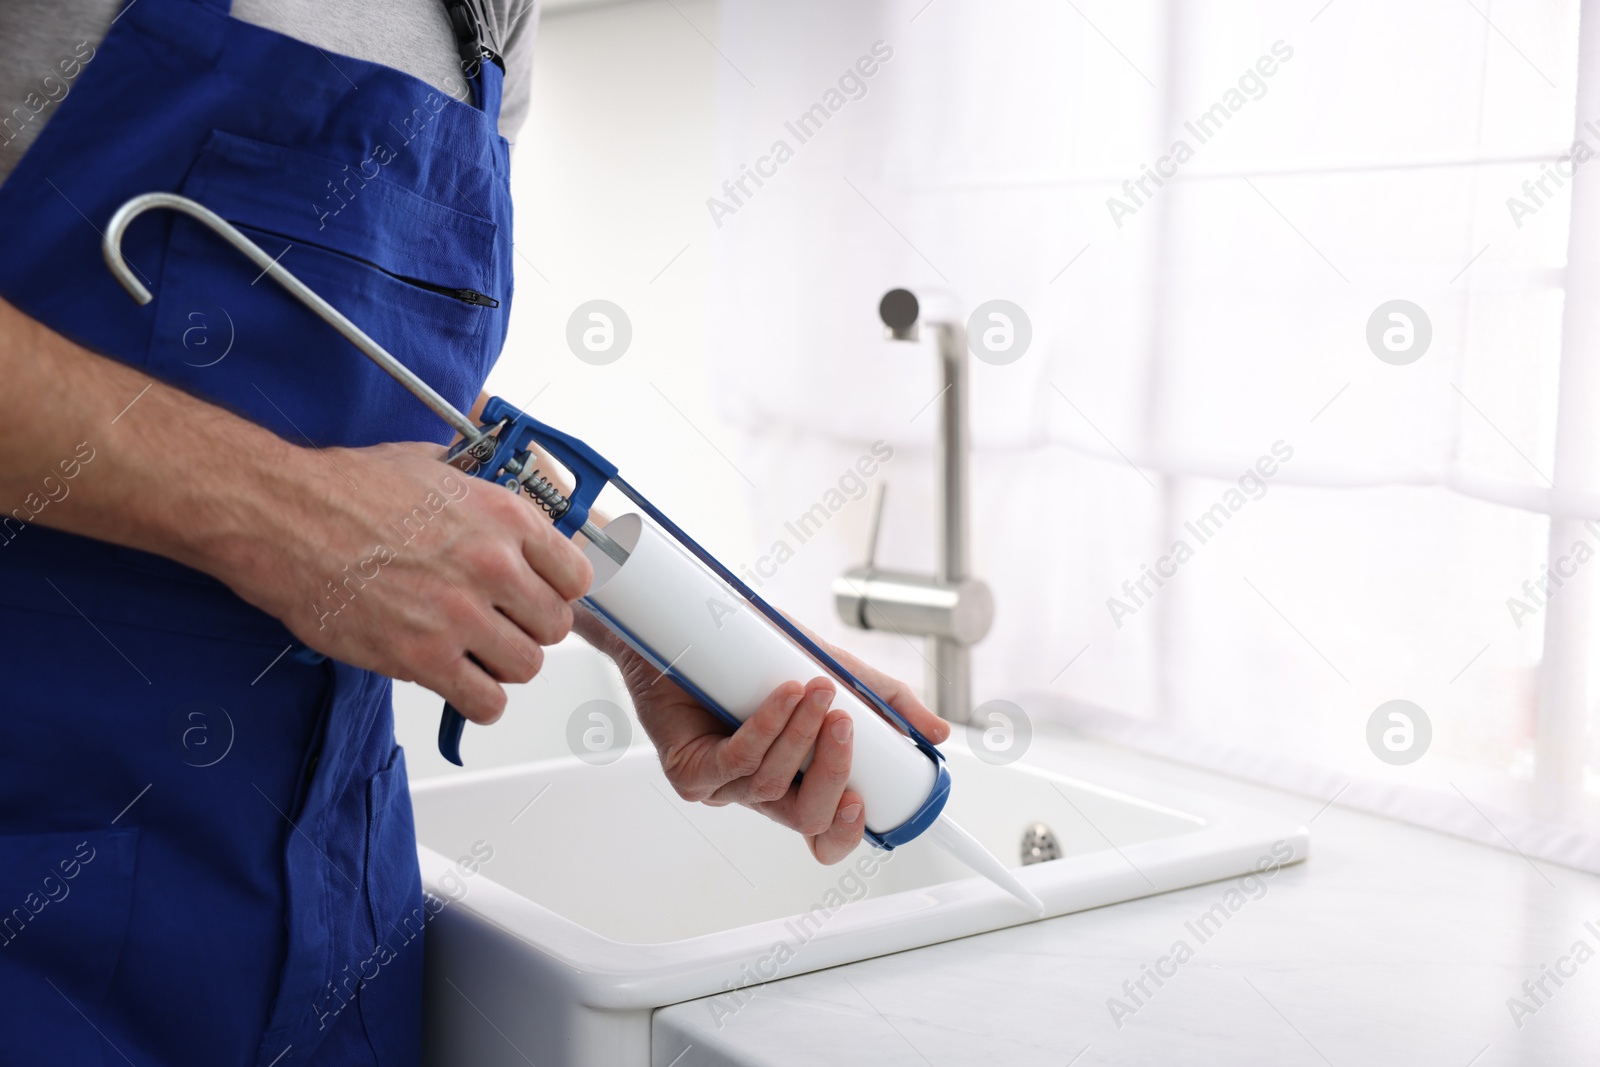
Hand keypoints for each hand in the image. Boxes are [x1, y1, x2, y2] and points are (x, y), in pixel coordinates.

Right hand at [221, 441, 592, 721]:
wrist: (282, 518)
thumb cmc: (343, 490)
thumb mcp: (434, 469)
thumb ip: (483, 499)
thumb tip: (508, 519)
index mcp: (504, 517)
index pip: (576, 575)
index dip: (558, 589)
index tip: (540, 595)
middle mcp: (493, 566)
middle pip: (555, 626)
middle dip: (530, 629)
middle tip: (501, 625)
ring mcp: (460, 615)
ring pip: (526, 667)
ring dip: (503, 665)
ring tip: (475, 653)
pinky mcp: (423, 658)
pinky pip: (486, 702)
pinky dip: (478, 700)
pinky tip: (459, 682)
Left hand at [574, 609, 949, 863]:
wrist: (686, 627)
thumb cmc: (753, 654)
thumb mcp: (836, 671)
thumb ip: (884, 703)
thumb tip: (937, 733)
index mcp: (796, 780)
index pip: (825, 831)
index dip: (846, 831)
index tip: (865, 801)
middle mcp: (759, 789)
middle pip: (804, 817)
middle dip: (832, 773)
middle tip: (844, 723)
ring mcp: (721, 785)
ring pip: (769, 785)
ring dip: (797, 735)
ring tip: (813, 687)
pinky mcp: (688, 770)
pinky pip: (731, 764)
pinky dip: (762, 730)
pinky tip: (780, 697)